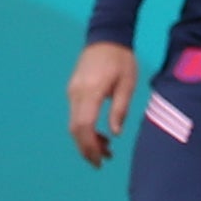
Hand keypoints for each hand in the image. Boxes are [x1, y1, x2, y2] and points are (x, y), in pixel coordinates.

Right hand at [65, 43, 135, 167]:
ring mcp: (72, 92)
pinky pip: (76, 115)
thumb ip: (120, 109)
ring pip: (74, 124)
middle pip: (75, 129)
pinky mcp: (74, 91)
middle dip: (86, 148)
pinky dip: (86, 129)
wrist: (106, 38)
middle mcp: (76, 94)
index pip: (82, 126)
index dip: (88, 146)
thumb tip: (115, 133)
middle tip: (102, 162)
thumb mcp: (128, 84)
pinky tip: (101, 135)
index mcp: (90, 92)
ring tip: (107, 151)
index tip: (98, 160)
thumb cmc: (122, 60)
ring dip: (87, 140)